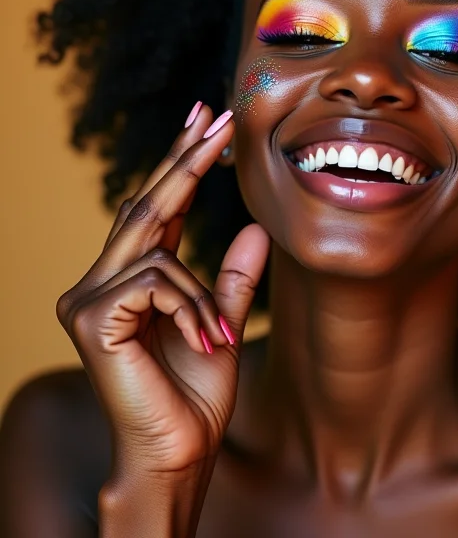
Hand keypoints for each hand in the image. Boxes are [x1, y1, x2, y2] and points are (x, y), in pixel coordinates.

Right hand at [56, 102, 269, 477]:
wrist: (182, 451)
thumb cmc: (196, 392)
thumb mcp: (222, 319)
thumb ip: (233, 277)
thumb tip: (256, 229)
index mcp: (132, 279)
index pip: (157, 208)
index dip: (181, 161)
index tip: (202, 118)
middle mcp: (101, 282)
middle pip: (147, 204)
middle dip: (186, 159)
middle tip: (215, 117)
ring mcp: (90, 299)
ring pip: (158, 248)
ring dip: (201, 291)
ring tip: (216, 332)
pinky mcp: (91, 318)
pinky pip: (155, 281)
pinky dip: (189, 306)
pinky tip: (202, 338)